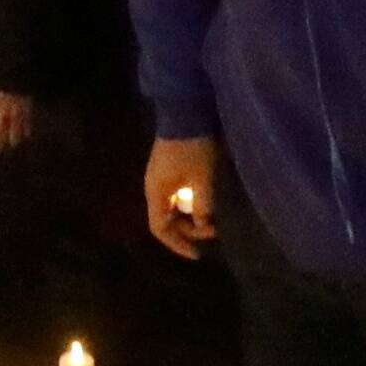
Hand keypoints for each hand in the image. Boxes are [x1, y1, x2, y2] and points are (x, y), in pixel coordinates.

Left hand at [0, 87, 35, 161]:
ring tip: (8, 148)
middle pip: (0, 145)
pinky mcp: (28, 111)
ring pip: (15, 140)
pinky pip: (27, 129)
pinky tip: (22, 136)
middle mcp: (0, 121)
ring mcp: (16, 117)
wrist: (5, 61)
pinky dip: (24, 135)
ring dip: (11, 145)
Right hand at [143, 135, 221, 259]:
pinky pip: (174, 194)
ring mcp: (159, 176)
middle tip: (212, 231)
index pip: (159, 229)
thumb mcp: (203, 179)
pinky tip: (203, 201)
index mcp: (156, 193)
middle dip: (187, 229)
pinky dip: (188, 203)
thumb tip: (205, 225)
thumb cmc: (194, 148)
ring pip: (171, 206)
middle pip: (165, 219)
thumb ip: (203, 206)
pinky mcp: (167, 167)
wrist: (186, 110)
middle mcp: (153, 187)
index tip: (198, 254)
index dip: (178, 244)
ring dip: (188, 216)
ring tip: (210, 218)